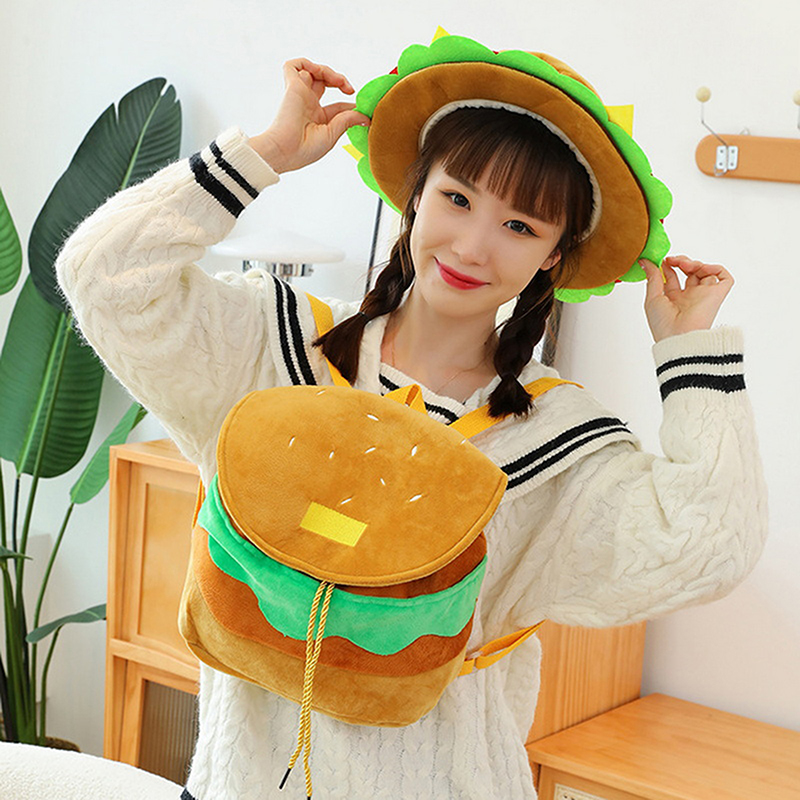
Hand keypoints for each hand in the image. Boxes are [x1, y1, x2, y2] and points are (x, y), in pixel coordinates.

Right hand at [248, 58, 369, 173]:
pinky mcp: (291, 87)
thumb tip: (366, 116)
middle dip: (340, 81)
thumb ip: (348, 121)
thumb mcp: (332, 134)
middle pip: (325, 82)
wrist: (286, 151)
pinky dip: (307, 63)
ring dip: (328, 72)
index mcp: (317, 118)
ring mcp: (300, 94)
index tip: (362, 111)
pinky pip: (294, 65)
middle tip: (349, 90)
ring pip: (313, 71)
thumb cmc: (305, 149)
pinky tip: (318, 72)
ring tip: (338, 82)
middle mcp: (308, 104)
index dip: (351, 105)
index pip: (338, 105)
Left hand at [641, 255, 733, 342]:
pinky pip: (724, 278)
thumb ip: (652, 277)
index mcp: (674, 300)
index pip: (673, 277)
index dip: (668, 266)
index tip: (662, 260)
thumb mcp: (653, 297)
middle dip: (681, 261)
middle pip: (690, 272)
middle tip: (672, 260)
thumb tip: (644, 261)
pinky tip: (702, 269)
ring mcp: (703, 295)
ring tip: (684, 265)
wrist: (679, 336)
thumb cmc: (663, 324)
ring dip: (694, 264)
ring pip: (705, 272)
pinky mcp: (717, 295)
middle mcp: (689, 297)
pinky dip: (716, 268)